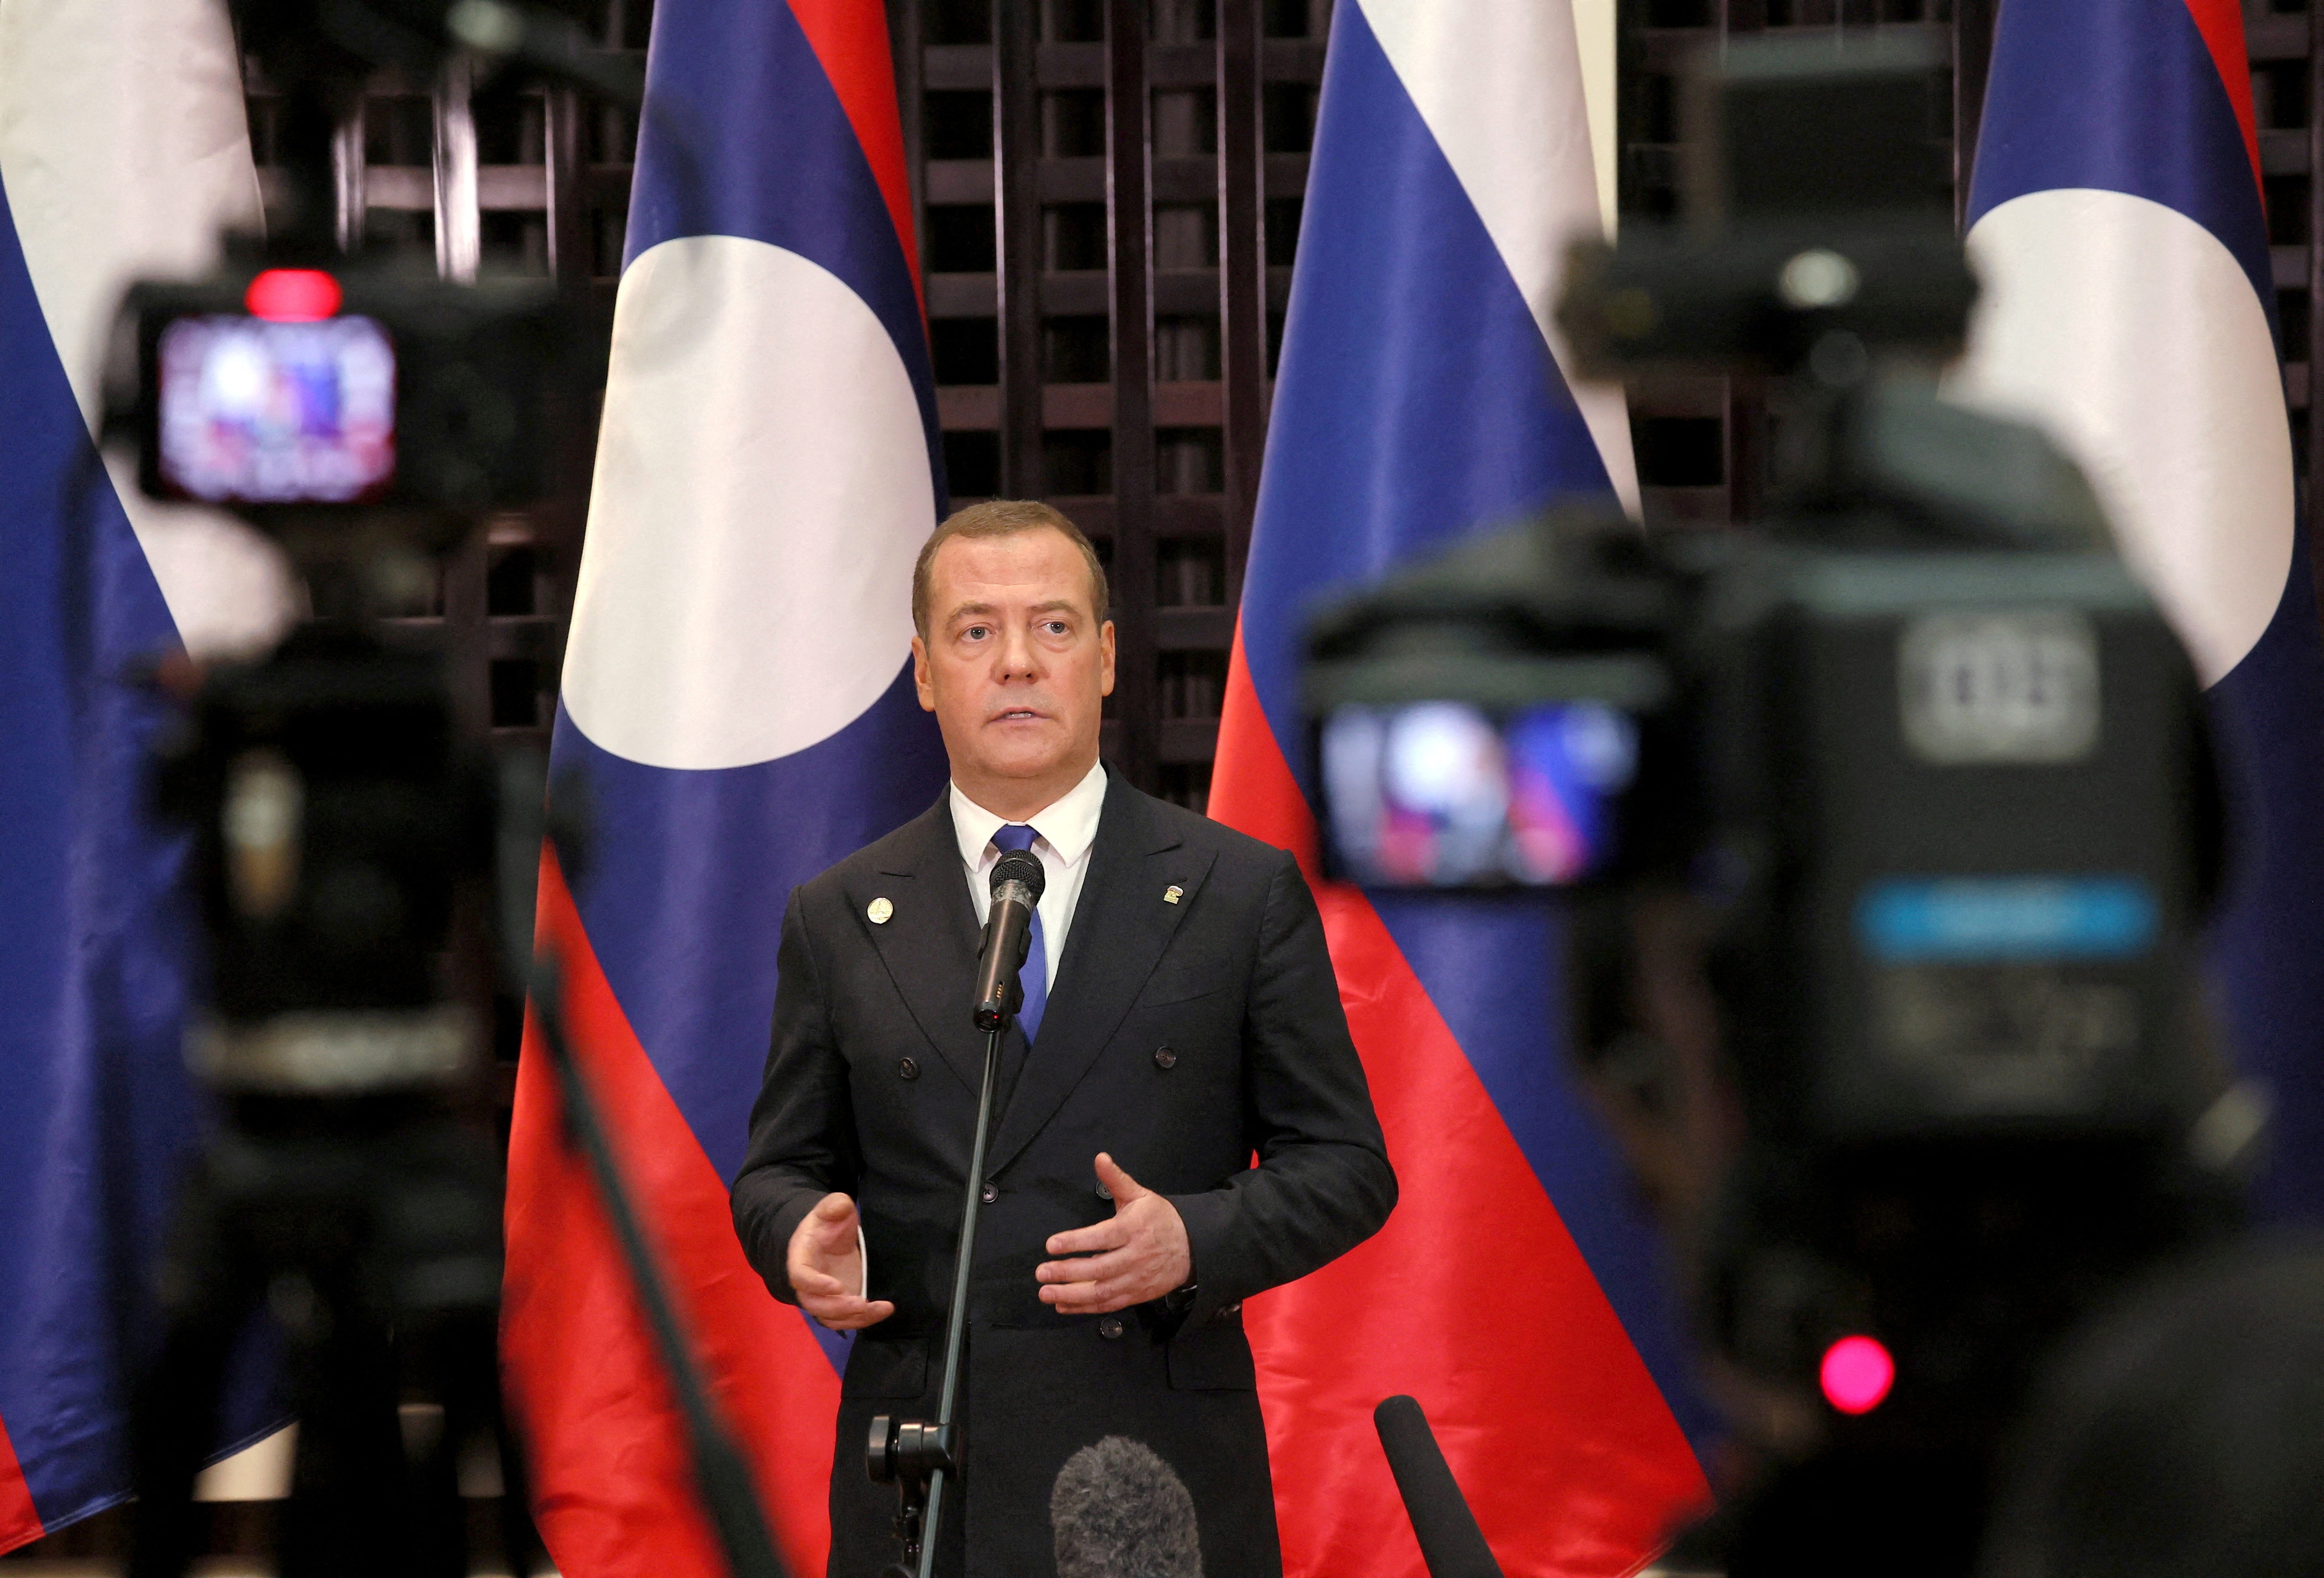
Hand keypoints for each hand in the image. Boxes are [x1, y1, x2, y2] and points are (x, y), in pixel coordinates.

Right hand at [787, 1192, 893, 1329]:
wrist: (831, 1236)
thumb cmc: (828, 1222)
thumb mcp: (831, 1207)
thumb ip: (834, 1205)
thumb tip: (841, 1204)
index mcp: (800, 1258)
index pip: (800, 1277)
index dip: (815, 1284)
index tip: (837, 1286)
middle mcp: (808, 1283)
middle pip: (813, 1304)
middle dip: (836, 1308)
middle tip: (861, 1303)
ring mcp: (823, 1296)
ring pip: (830, 1318)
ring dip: (852, 1318)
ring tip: (876, 1309)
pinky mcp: (839, 1303)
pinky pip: (846, 1319)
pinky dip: (865, 1319)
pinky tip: (885, 1309)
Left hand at [1035, 1154, 1190, 1315]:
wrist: (1192, 1247)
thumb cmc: (1160, 1219)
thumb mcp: (1140, 1195)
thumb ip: (1116, 1179)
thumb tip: (1100, 1158)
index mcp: (1134, 1229)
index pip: (1102, 1238)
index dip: (1076, 1242)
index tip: (1052, 1245)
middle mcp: (1135, 1256)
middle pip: (1099, 1268)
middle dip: (1067, 1272)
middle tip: (1041, 1272)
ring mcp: (1136, 1279)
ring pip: (1102, 1292)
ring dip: (1071, 1295)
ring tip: (1046, 1293)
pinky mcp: (1136, 1295)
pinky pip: (1108, 1305)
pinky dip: (1084, 1308)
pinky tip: (1063, 1305)